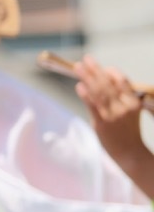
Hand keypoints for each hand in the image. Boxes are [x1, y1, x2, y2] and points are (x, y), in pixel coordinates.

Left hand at [74, 56, 153, 198]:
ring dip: (87, 77)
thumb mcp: (131, 111)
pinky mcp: (101, 123)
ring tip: (78, 67)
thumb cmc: (128, 129)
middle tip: (86, 58)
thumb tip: (103, 79)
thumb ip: (120, 97)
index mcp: (134, 103)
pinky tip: (79, 85)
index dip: (112, 73)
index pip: (123, 82)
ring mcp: (112, 115)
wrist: (129, 153)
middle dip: (96, 70)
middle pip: (108, 84)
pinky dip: (85, 94)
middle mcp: (124, 107)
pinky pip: (92, 106)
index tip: (104, 67)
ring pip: (98, 92)